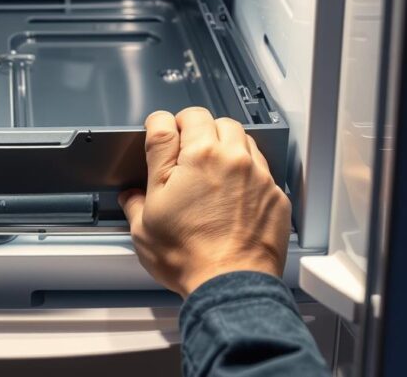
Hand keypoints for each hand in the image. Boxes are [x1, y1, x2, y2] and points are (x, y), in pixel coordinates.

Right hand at [120, 108, 290, 297]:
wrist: (231, 286)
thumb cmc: (190, 258)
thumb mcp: (144, 224)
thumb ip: (135, 199)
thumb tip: (131, 193)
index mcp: (196, 157)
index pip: (169, 120)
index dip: (158, 125)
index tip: (158, 133)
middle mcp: (230, 158)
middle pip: (211, 119)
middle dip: (194, 129)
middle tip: (183, 149)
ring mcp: (256, 174)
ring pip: (241, 137)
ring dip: (224, 143)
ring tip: (211, 166)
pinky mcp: (274, 193)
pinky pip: (261, 167)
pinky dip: (246, 171)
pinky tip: (233, 190)